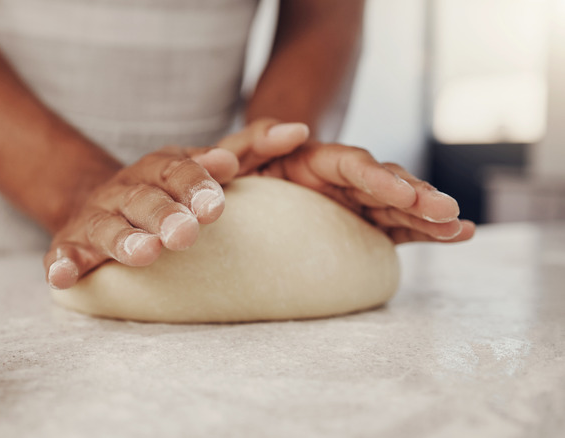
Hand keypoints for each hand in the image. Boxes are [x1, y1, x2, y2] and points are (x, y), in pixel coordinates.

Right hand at [44, 146, 238, 289]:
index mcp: (158, 169)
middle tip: (186, 233)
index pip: (178, 171)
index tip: (217, 197)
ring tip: (145, 253)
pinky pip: (63, 254)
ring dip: (124, 240)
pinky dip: (61, 264)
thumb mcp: (204, 165)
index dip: (196, 182)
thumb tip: (299, 131)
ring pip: (107, 227)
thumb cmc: (165, 190)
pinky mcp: (70, 245)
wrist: (97, 201)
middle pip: (144, 200)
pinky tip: (60, 277)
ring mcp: (96, 217)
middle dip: (164, 214)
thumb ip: (250, 149)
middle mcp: (125, 190)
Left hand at [218, 118, 475, 243]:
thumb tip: (296, 130)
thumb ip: (256, 138)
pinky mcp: (361, 226)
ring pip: (399, 207)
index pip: (352, 164)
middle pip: (386, 184)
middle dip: (417, 197)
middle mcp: (343, 179)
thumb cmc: (239, 169)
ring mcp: (356, 203)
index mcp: (315, 160)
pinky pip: (397, 230)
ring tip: (459, 227)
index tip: (403, 192)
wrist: (244, 192)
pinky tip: (458, 236)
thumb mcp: (239, 152)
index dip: (379, 178)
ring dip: (429, 217)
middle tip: (445, 211)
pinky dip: (425, 234)